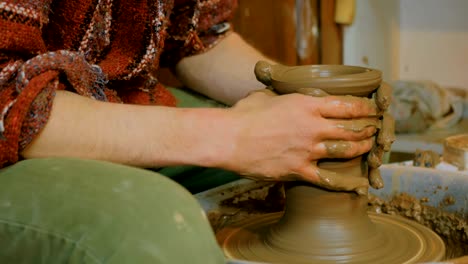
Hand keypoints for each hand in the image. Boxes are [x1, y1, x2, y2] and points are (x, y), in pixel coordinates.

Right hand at [220, 89, 378, 192]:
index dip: (364, 107)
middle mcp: (312, 127)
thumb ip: (284, 95)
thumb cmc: (244, 115)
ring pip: (345, 150)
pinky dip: (346, 183)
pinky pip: (328, 179)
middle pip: (352, 127)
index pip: (346, 105)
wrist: (228, 139)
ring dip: (362, 148)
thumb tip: (286, 91)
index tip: (371, 108)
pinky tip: (359, 185)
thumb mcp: (266, 95)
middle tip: (375, 127)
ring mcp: (307, 150)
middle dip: (368, 127)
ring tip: (370, 147)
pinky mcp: (298, 170)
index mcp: (306, 105)